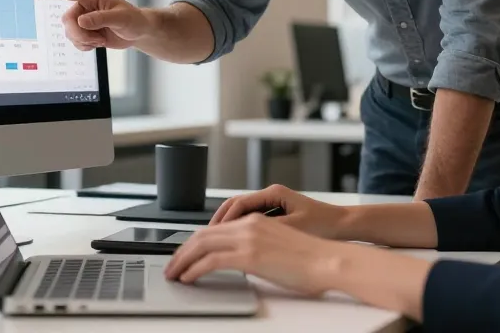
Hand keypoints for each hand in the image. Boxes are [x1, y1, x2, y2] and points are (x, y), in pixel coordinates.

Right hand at [30, 0, 152, 50]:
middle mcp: (84, 6)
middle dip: (79, 34)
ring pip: (69, 33)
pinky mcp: (84, 31)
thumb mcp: (121, 18)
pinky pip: (74, 41)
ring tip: (101, 40)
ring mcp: (82, 19)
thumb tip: (81, 21)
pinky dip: (84, 46)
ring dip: (84, 41)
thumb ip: (101, 19)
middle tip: (97, 40)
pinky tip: (97, 44)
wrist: (137, 32)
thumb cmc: (132, 20)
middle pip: (67, 20)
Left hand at [165, 213, 339, 295]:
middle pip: (203, 234)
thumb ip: (256, 248)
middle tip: (172, 265)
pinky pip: (212, 260)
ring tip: (175, 274)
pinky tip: (189, 278)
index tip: (185, 254)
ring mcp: (248, 238)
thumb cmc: (310, 259)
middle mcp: (249, 224)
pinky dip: (195, 269)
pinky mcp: (250, 255)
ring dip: (183, 260)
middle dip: (183, 251)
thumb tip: (240, 262)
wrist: (327, 260)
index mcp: (255, 220)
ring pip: (202, 245)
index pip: (215, 228)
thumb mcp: (277, 246)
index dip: (195, 242)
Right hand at [210, 184, 347, 238]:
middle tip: (203, 238)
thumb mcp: (292, 229)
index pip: (238, 204)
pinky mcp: (277, 214)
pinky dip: (238, 229)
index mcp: (274, 194)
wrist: (344, 225)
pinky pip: (250, 219)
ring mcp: (274, 204)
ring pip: (240, 212)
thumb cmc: (324, 225)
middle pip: (234, 205)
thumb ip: (266, 231)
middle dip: (217, 222)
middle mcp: (271, 195)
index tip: (210, 234)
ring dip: (226, 226)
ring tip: (212, 242)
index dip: (221, 220)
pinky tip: (232, 243)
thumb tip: (242, 238)